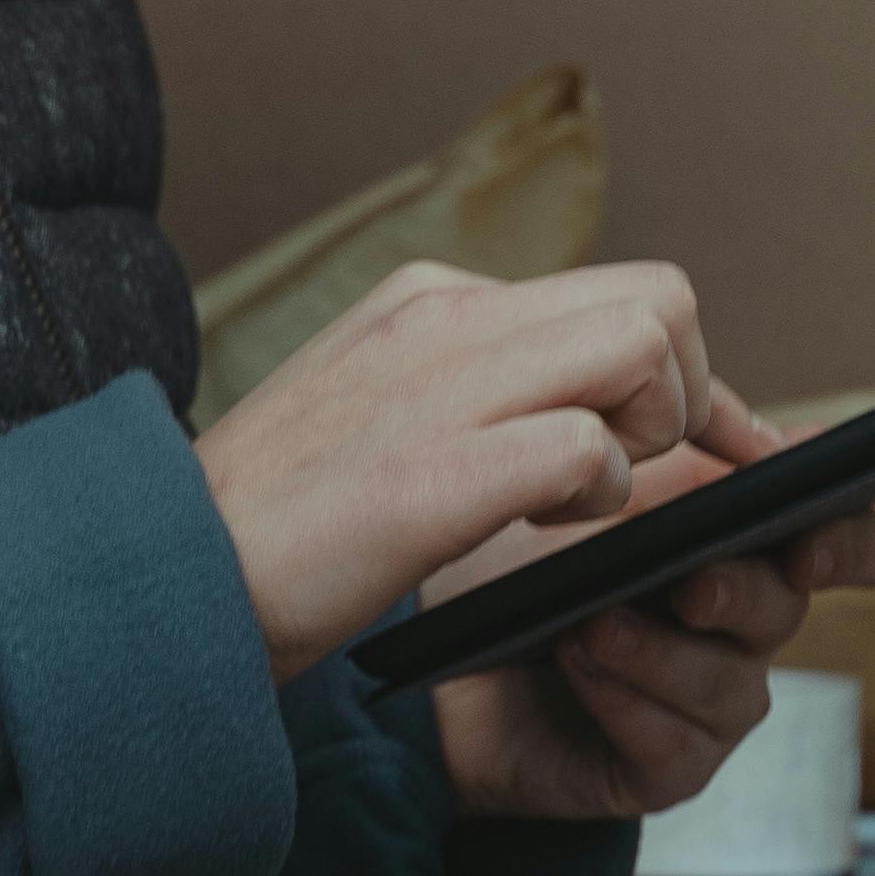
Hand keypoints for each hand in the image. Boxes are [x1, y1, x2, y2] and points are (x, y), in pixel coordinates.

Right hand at [195, 258, 723, 681]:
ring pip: (641, 346)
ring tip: (578, 500)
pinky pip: (585, 448)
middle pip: (660, 300)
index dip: (691, 377)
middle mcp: (441, 317)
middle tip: (637, 475)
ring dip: (647, 436)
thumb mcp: (387, 417)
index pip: (626, 291)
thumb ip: (483, 392)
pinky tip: (540, 531)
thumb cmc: (281, 527)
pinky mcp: (426, 476)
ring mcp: (433, 388)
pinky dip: (597, 496)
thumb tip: (592, 414)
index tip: (715, 445)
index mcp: (431, 300)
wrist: (159, 583)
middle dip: (688, 396)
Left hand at [429, 386, 874, 823]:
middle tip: (691, 586)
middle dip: (740, 594)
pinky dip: (626, 699)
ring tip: (592, 624)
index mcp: (747, 547)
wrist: (436, 658)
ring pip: (732, 683)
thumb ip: (687, 456)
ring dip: (661, 652)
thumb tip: (781, 439)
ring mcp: (709, 702)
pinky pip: (678, 742)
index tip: (809, 541)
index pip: (854, 542)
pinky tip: (579, 665)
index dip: (854, 542)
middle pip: (789, 608)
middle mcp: (743, 627)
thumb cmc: (520, 566)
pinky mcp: (667, 767)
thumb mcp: (597, 491)